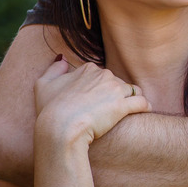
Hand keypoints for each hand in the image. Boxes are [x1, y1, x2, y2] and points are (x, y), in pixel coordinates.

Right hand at [34, 58, 149, 147]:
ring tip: (130, 109)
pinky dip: (144, 106)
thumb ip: (53, 69)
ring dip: (131, 99)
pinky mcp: (123, 105)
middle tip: (111, 108)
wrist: (60, 128)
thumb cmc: (49, 109)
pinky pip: (142, 102)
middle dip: (116, 94)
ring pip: (131, 90)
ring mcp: (115, 89)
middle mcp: (104, 75)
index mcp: (88, 69)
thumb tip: (61, 59)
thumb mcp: (43, 85)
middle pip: (117, 82)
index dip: (101, 88)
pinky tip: (144, 111)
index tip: (98, 99)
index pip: (101, 76)